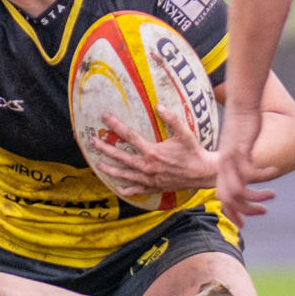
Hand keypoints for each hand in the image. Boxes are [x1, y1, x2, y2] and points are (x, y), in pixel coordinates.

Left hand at [89, 107, 215, 196]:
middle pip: (120, 156)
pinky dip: (127, 189)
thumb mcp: (185, 133)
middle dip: (104, 148)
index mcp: (152, 151)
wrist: (202, 173)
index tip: (105, 116)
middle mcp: (147, 166)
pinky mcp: (154, 187)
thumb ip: (172, 118)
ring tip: (98, 165)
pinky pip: (137, 189)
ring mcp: (149, 178)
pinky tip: (118, 188)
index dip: (115, 124)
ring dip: (110, 169)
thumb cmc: (193, 152)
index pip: (129, 135)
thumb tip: (159, 105)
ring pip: (124, 174)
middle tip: (92, 141)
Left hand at [213, 107, 278, 227]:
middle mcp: (224, 164)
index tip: (241, 223)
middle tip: (261, 214)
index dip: (230, 212)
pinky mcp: (241, 149)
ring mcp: (231, 158)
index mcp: (222, 166)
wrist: (241, 103)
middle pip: (228, 198)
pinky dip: (264, 176)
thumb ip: (240, 160)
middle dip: (244, 211)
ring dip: (256, 196)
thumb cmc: (241, 123)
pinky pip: (250, 171)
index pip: (221, 195)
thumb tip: (247, 172)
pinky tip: (274, 171)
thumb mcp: (239, 145)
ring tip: (272, 195)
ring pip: (238, 189)